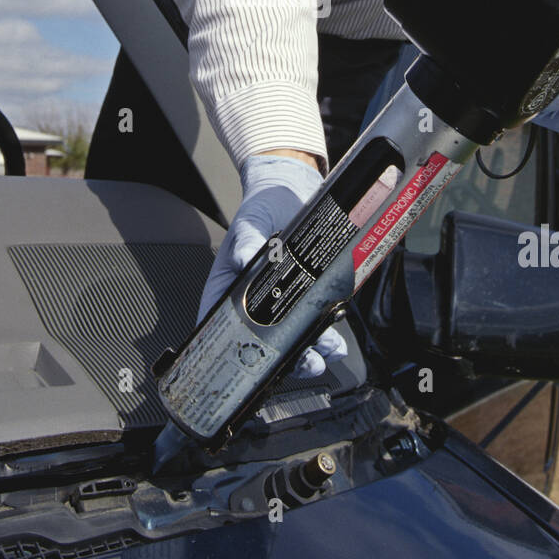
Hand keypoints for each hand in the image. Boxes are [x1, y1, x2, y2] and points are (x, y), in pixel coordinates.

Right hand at [199, 153, 347, 378]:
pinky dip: (324, 334)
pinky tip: (335, 341)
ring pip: (291, 338)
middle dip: (282, 359)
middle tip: (302, 364)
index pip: (222, 327)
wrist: (291, 191)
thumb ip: (247, 241)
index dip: (231, 351)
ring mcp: (282, 301)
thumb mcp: (250, 222)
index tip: (246, 366)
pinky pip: (312, 321)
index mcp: (230, 289)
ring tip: (324, 357)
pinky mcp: (306, 295)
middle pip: (263, 342)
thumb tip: (245, 258)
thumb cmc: (260, 208)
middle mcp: (255, 302)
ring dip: (308, 351)